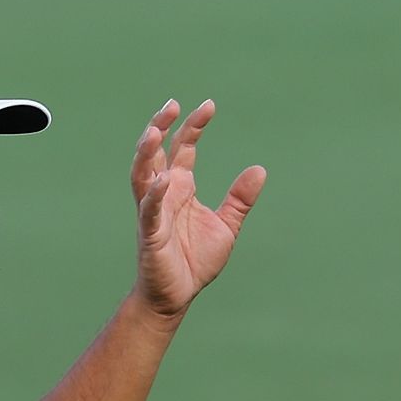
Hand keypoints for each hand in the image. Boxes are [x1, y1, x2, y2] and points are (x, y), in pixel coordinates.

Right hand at [129, 99, 266, 318]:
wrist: (177, 297)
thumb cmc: (195, 261)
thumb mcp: (226, 226)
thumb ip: (240, 199)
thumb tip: (259, 170)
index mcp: (181, 187)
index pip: (183, 147)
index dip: (193, 126)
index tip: (209, 105)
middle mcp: (164, 193)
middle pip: (155, 151)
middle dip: (161, 126)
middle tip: (172, 104)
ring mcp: (153, 212)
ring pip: (142, 174)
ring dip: (145, 153)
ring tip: (155, 130)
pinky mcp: (150, 233)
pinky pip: (149, 210)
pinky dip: (155, 195)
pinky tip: (164, 179)